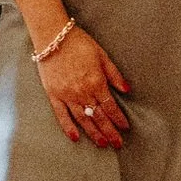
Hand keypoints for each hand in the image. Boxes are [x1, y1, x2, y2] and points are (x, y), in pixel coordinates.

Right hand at [36, 25, 130, 147]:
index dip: (119, 119)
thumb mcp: (102, 56)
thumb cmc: (79, 43)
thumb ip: (114, 74)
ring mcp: (67, 95)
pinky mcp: (53, 94)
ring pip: (82, 119)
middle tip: (117, 143)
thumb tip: (127, 90)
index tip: (125, 128)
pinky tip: (75, 137)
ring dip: (93, 133)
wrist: (53, 36)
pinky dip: (68, 127)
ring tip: (102, 144)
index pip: (110, 106)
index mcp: (96, 82)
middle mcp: (82, 92)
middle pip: (98, 117)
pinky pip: (61, 115)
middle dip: (109, 131)